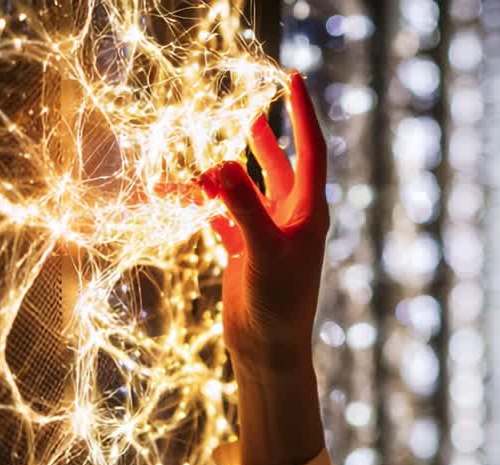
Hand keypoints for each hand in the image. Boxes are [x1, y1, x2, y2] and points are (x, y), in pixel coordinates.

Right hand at [199, 72, 328, 378]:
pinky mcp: (247, 254)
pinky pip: (225, 218)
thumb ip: (243, 207)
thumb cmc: (278, 305)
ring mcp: (269, 237)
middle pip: (283, 167)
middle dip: (268, 139)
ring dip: (230, 172)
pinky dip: (206, 206)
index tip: (293, 78)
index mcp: (308, 213)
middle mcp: (292, 221)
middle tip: (253, 110)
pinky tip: (188, 195)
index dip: (302, 113)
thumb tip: (221, 165)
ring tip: (214, 150)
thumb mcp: (262, 251)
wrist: (269, 351)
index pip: (311, 150)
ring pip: (249, 192)